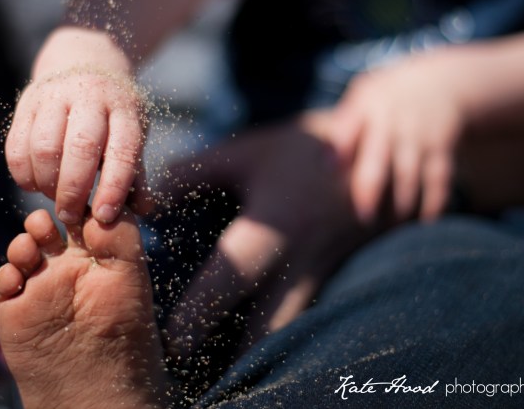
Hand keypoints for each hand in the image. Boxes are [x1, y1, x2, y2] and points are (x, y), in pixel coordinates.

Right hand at [6, 27, 145, 224]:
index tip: (104, 216)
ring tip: (53, 197)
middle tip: (70, 216)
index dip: (114, 187)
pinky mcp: (27, 101)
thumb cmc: (113, 112)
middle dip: (74, 190)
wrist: (83, 60)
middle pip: (81, 147)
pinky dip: (23, 172)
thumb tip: (143, 211)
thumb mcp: (132, 132)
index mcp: (124, 108)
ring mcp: (56, 95)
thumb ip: (135, 172)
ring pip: (44, 145)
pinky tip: (34, 184)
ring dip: (46, 182)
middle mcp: (91, 97)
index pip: (123, 151)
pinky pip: (17, 144)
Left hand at [164, 111, 374, 356]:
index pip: (225, 286)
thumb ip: (195, 173)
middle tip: (189, 370)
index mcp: (270, 235)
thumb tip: (150, 194)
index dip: (194, 318)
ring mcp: (314, 282)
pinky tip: (244, 346)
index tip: (169, 344)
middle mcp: (294, 268)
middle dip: (228, 362)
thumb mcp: (247, 153)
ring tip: (217, 370)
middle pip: (261, 335)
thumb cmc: (302, 155)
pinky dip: (271, 340)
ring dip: (252, 355)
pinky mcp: (322, 286)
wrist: (373, 162)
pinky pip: (295, 324)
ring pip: (282, 336)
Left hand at [330, 56, 464, 223]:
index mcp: (366, 107)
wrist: (439, 83)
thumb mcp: (362, 95)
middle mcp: (393, 122)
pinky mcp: (442, 147)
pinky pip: (439, 178)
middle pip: (380, 159)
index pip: (350, 127)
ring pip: (409, 174)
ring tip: (390, 227)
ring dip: (401, 202)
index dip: (340, 147)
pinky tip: (425, 220)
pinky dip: (434, 201)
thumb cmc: (385, 98)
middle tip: (363, 217)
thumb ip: (343, 124)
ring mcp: (419, 135)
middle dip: (371, 190)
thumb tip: (324, 162)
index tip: (329, 169)